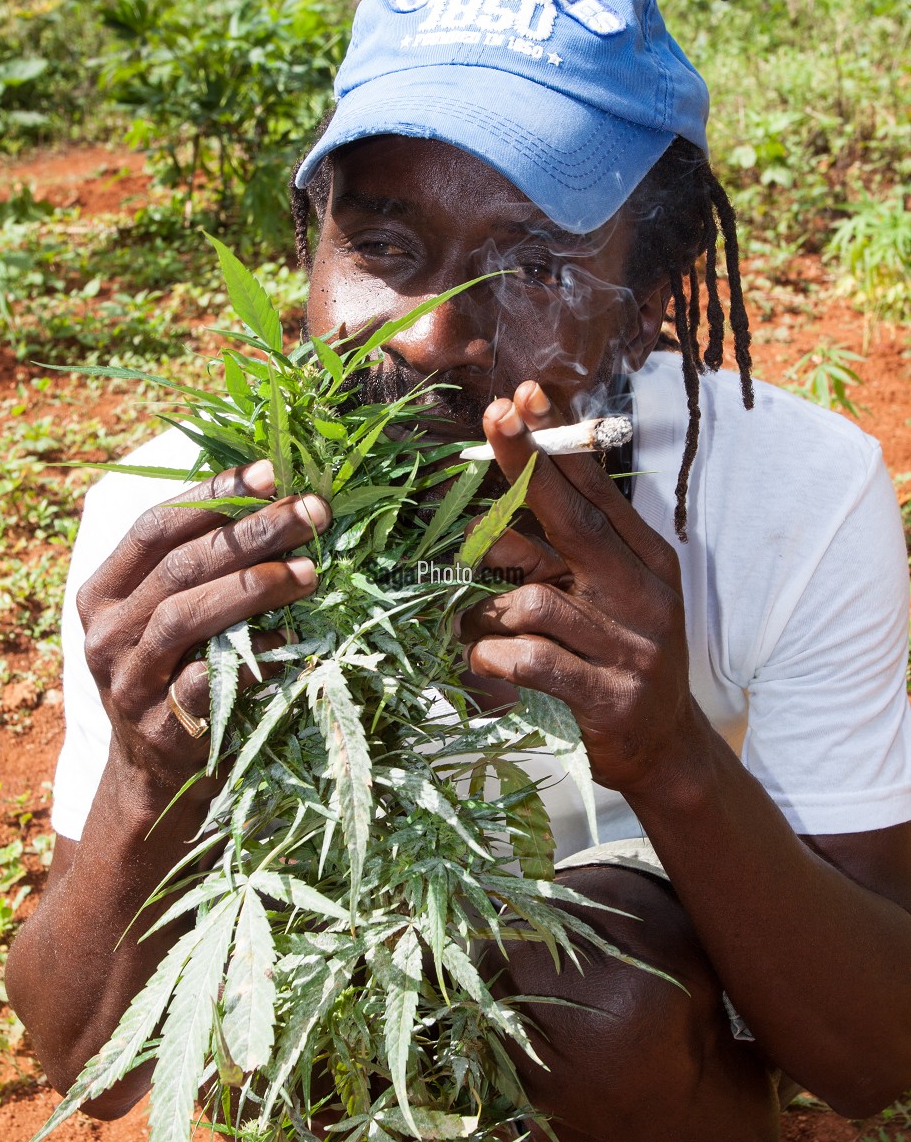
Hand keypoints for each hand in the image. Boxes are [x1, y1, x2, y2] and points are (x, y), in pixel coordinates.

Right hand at [76, 459, 330, 799]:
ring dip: (255, 585)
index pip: (154, 525)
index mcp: (103, 590)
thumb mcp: (167, 615)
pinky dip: (256, 653)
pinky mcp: (161, 723)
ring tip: (312, 571)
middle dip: (253, 530)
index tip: (269, 470)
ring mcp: (129, 679)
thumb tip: (272, 497)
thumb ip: (197, 566)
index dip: (212, 495)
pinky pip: (210, 678)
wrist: (155, 773)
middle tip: (313, 511)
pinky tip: (294, 636)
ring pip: (187, 614)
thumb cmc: (176, 673)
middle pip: (180, 564)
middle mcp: (107, 630)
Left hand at [455, 382, 699, 799]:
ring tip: (476, 626)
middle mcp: (644, 594)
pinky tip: (485, 659)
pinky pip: (531, 660)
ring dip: (486, 610)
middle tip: (492, 419)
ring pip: (532, 600)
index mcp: (647, 559)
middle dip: (527, 466)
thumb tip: (512, 481)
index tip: (522, 395)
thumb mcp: (614, 590)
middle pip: (574, 520)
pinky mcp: (609, 696)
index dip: (556, 441)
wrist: (664, 747)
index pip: (597, 489)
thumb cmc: (620, 655)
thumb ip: (576, 541)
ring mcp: (631, 647)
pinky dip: (494, 656)